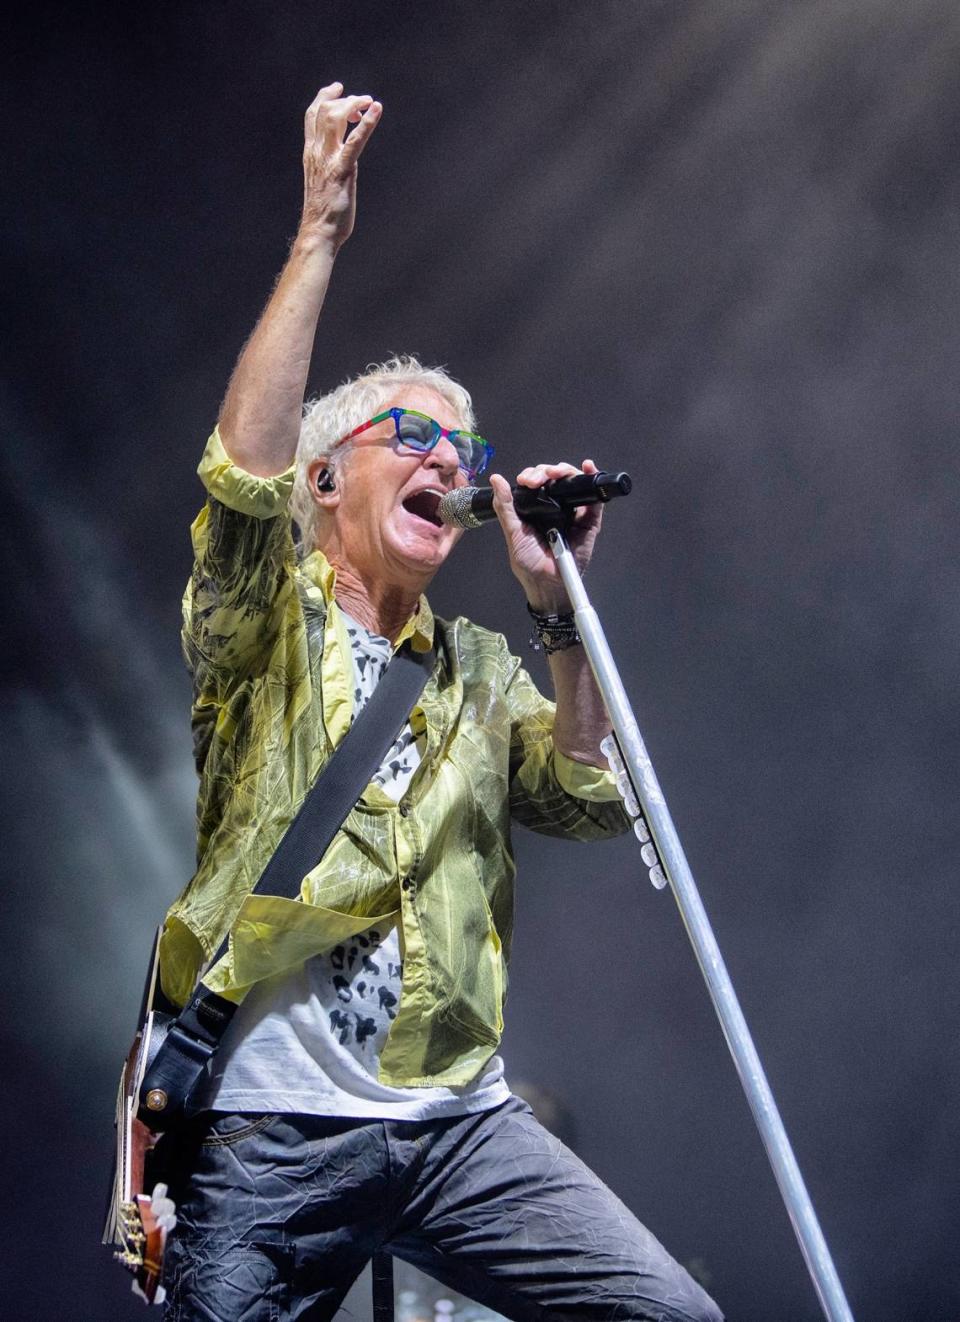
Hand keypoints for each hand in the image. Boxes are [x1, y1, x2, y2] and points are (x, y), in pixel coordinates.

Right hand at [300, 82, 381, 248]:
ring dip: (353, 105)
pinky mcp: (343, 171)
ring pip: (334, 118)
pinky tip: (376, 110)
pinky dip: (367, 124)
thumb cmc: (323, 212)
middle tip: (362, 100)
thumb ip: (327, 165)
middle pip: (324, 110)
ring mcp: (328, 160)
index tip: (336, 89)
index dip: (324, 97)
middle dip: (343, 98)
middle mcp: (317, 152)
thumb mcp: (321, 181)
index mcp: (311, 153)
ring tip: (368, 103)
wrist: (319, 232)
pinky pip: (354, 141)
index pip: (312, 115)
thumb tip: (341, 160)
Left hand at [490, 459, 603, 612]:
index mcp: (536, 509)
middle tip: (537, 479)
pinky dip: (591, 478)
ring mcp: (574, 512)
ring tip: (556, 472)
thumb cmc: (529, 563)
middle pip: (555, 478)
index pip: (537, 482)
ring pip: (573, 482)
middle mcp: (556, 507)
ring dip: (565, 470)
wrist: (548, 584)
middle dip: (546, 471)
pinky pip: (594, 498)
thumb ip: (505, 507)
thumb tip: (497, 480)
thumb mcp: (513, 532)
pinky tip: (586, 468)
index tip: (524, 480)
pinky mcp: (589, 520)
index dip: (532, 475)